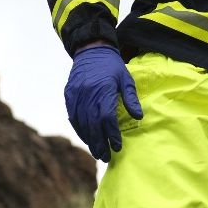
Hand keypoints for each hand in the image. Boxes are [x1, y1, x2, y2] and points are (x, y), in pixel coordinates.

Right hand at [64, 44, 141, 160]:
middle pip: (92, 124)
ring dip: (89, 139)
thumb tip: (138, 116)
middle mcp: (87, 94)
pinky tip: (86, 138)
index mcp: (103, 90)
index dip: (111, 134)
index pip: (106, 118)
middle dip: (100, 143)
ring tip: (97, 152)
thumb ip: (131, 98)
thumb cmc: (112, 66)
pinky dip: (79, 129)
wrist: (91, 50)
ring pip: (81, 123)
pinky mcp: (69, 95)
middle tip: (106, 157)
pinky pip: (73, 116)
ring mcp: (76, 95)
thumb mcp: (126, 79)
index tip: (117, 146)